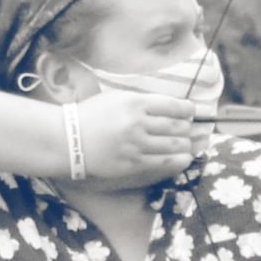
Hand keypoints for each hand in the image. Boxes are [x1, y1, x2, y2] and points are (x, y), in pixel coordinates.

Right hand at [66, 89, 202, 190]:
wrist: (70, 139)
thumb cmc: (92, 115)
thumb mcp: (117, 98)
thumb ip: (143, 101)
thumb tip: (170, 107)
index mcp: (135, 102)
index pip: (173, 106)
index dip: (188, 110)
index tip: (191, 112)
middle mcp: (138, 122)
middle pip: (177, 126)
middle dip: (188, 128)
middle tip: (189, 129)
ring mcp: (136, 144)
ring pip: (174, 145)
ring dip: (186, 145)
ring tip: (187, 144)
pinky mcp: (133, 163)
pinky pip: (164, 162)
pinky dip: (179, 160)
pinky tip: (185, 158)